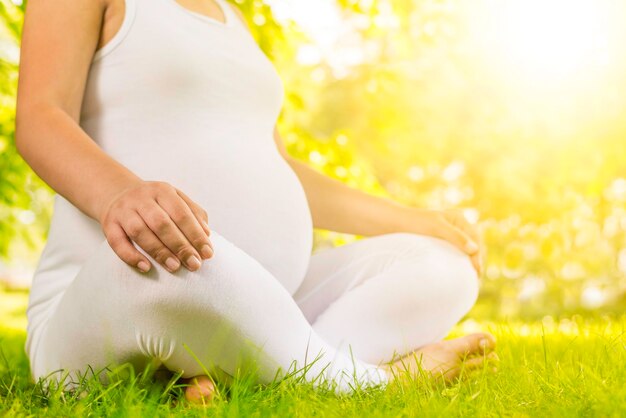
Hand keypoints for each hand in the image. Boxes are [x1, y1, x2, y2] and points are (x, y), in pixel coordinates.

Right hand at [98, 180, 213, 272]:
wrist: (116, 192)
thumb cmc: (154, 202)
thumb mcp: (174, 199)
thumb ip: (193, 213)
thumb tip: (207, 234)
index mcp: (162, 191)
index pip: (182, 214)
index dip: (196, 235)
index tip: (207, 253)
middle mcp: (142, 199)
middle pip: (162, 223)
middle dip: (180, 246)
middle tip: (194, 264)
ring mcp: (123, 211)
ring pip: (140, 232)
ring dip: (159, 251)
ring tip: (175, 267)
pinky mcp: (109, 224)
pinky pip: (117, 242)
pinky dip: (131, 256)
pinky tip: (146, 267)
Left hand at [405, 208, 482, 274]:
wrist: (396, 224)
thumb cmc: (415, 223)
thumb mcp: (436, 228)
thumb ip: (456, 237)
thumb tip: (474, 249)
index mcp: (459, 218)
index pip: (475, 238)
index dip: (478, 254)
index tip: (476, 270)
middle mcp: (458, 224)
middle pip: (474, 244)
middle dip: (477, 259)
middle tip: (477, 277)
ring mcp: (451, 233)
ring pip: (467, 249)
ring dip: (470, 261)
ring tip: (471, 277)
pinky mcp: (444, 241)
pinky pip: (457, 252)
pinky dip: (461, 261)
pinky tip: (460, 271)